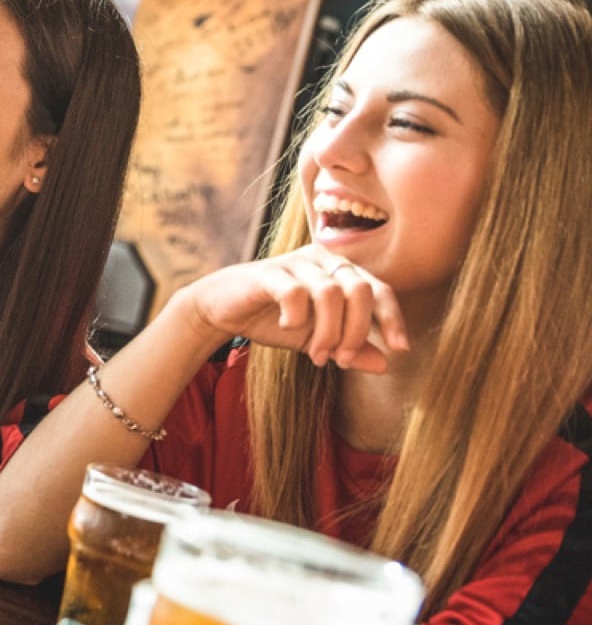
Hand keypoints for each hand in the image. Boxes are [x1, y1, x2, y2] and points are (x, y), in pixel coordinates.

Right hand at [183, 246, 409, 370]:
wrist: (223, 311)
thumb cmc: (274, 320)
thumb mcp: (317, 340)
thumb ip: (350, 349)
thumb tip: (385, 365)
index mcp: (340, 271)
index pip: (379, 289)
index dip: (393, 319)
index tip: (400, 349)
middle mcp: (322, 260)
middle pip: (360, 290)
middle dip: (356, 331)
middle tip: (341, 360)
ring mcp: (295, 262)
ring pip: (331, 294)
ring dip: (328, 333)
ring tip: (316, 356)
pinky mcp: (269, 272)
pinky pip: (296, 292)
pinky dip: (297, 317)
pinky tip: (289, 328)